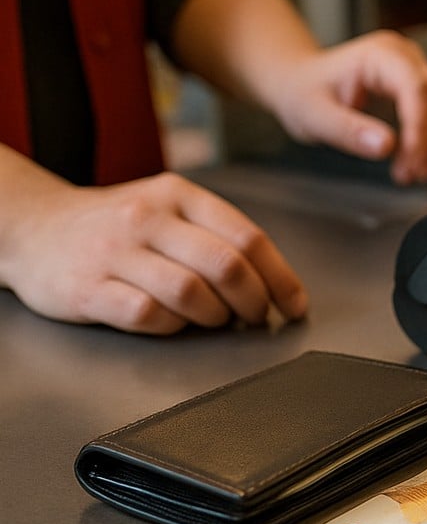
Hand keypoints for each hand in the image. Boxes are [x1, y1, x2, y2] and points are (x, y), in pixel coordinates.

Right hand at [0, 172, 307, 334]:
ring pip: (190, 292)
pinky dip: (172, 327)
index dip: (280, 277)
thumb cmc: (117, 224)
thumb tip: (271, 278)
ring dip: (215, 317)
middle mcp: (149, 218)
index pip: (248, 237)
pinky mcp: (88, 289)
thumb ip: (214, 233)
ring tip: (215, 320)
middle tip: (257, 318)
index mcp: (179, 195)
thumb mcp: (167, 207)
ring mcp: (116, 253)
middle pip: (226, 266)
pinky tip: (174, 323)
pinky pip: (147, 316)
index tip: (294, 304)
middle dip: (254, 302)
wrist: (35, 228)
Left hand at [269, 30, 426, 184]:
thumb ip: (348, 130)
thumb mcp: (314, 115)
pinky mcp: (422, 87)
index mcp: (380, 54)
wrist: (301, 82)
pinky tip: (425, 160)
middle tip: (410, 173)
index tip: (410, 160)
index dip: (420, 127)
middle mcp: (405, 57)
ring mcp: (417, 70)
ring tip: (416, 172)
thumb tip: (385, 146)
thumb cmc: (305, 93)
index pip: (416, 87)